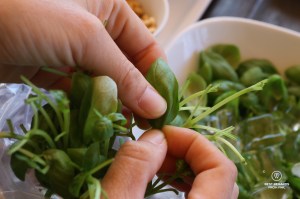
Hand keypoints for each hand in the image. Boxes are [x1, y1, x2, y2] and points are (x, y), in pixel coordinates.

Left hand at [0, 0, 165, 118]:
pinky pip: (81, 89)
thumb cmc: (27, 13)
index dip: (158, 77)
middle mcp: (95, 27)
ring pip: (105, 80)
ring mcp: (73, 50)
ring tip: (126, 126)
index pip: (146, 46)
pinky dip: (91, 105)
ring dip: (115, 102)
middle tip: (148, 123)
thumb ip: (124, 74)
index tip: (165, 107)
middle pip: (126, 66)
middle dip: (137, 93)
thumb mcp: (85, 38)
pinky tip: (101, 120)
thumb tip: (157, 105)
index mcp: (110, 8)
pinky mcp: (54, 69)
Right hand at [102, 125, 238, 198]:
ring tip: (158, 162)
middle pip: (222, 175)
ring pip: (215, 186)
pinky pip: (205, 196)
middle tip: (158, 148)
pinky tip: (164, 179)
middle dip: (189, 151)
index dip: (193, 142)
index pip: (222, 169)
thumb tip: (155, 137)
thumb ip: (134, 167)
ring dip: (188, 166)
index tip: (162, 134)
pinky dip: (187, 181)